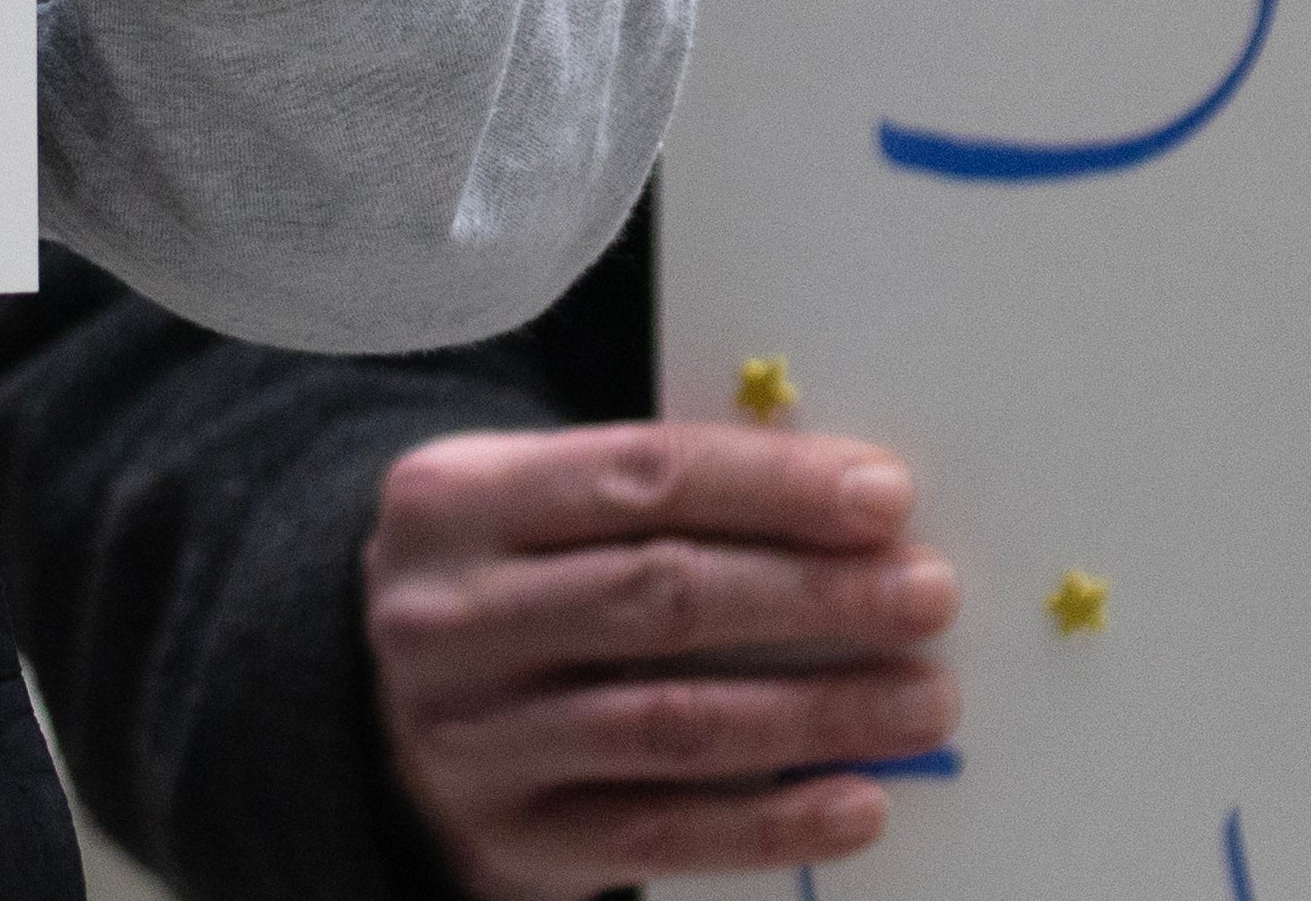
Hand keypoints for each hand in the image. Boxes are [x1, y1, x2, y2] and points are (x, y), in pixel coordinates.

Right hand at [367, 424, 961, 897]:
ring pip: (672, 720)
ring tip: (923, 702)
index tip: (886, 499)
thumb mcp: (534, 511)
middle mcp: (444, 613)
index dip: (771, 485)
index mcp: (454, 498)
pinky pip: (660, 833)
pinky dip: (772, 821)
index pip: (638, 476)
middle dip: (813, 595)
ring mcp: (467, 734)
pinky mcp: (508, 836)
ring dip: (817, 711)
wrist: (384, 715)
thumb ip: (654, 503)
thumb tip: (853, 517)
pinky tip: (860, 802)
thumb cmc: (512, 589)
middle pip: (660, 593)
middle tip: (927, 597)